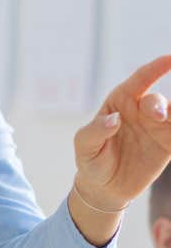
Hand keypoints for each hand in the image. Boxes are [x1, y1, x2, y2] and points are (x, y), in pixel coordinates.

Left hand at [73, 56, 170, 214]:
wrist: (104, 188)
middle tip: (158, 116)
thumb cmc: (91, 160)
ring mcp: (157, 126)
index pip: (139, 80)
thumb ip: (94, 131)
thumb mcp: (84, 147)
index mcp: (121, 102)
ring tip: (168, 120)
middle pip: (156, 101)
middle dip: (159, 105)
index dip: (155, 68)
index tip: (169, 60)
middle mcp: (142, 110)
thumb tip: (113, 119)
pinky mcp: (168, 143)